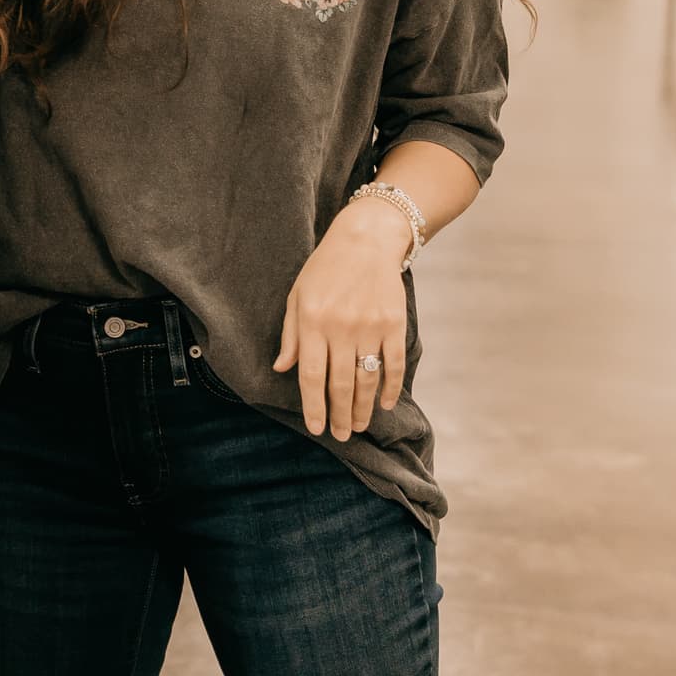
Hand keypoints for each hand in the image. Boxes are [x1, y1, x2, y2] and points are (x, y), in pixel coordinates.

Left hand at [274, 198, 410, 441]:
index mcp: (313, 322)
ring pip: (367, 380)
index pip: (311, 376)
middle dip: (340, 415)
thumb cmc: (324, 269)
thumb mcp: (297, 296)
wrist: (366, 239)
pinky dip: (391, 387)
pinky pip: (394, 364)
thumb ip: (291, 335)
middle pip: (340, 384)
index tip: (317, 428)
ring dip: (364, 408)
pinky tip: (385, 404)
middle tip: (342, 435)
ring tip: (359, 425)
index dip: (313, 406)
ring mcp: (370, 327)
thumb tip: (281, 369)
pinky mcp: (393, 324)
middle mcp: (341, 328)